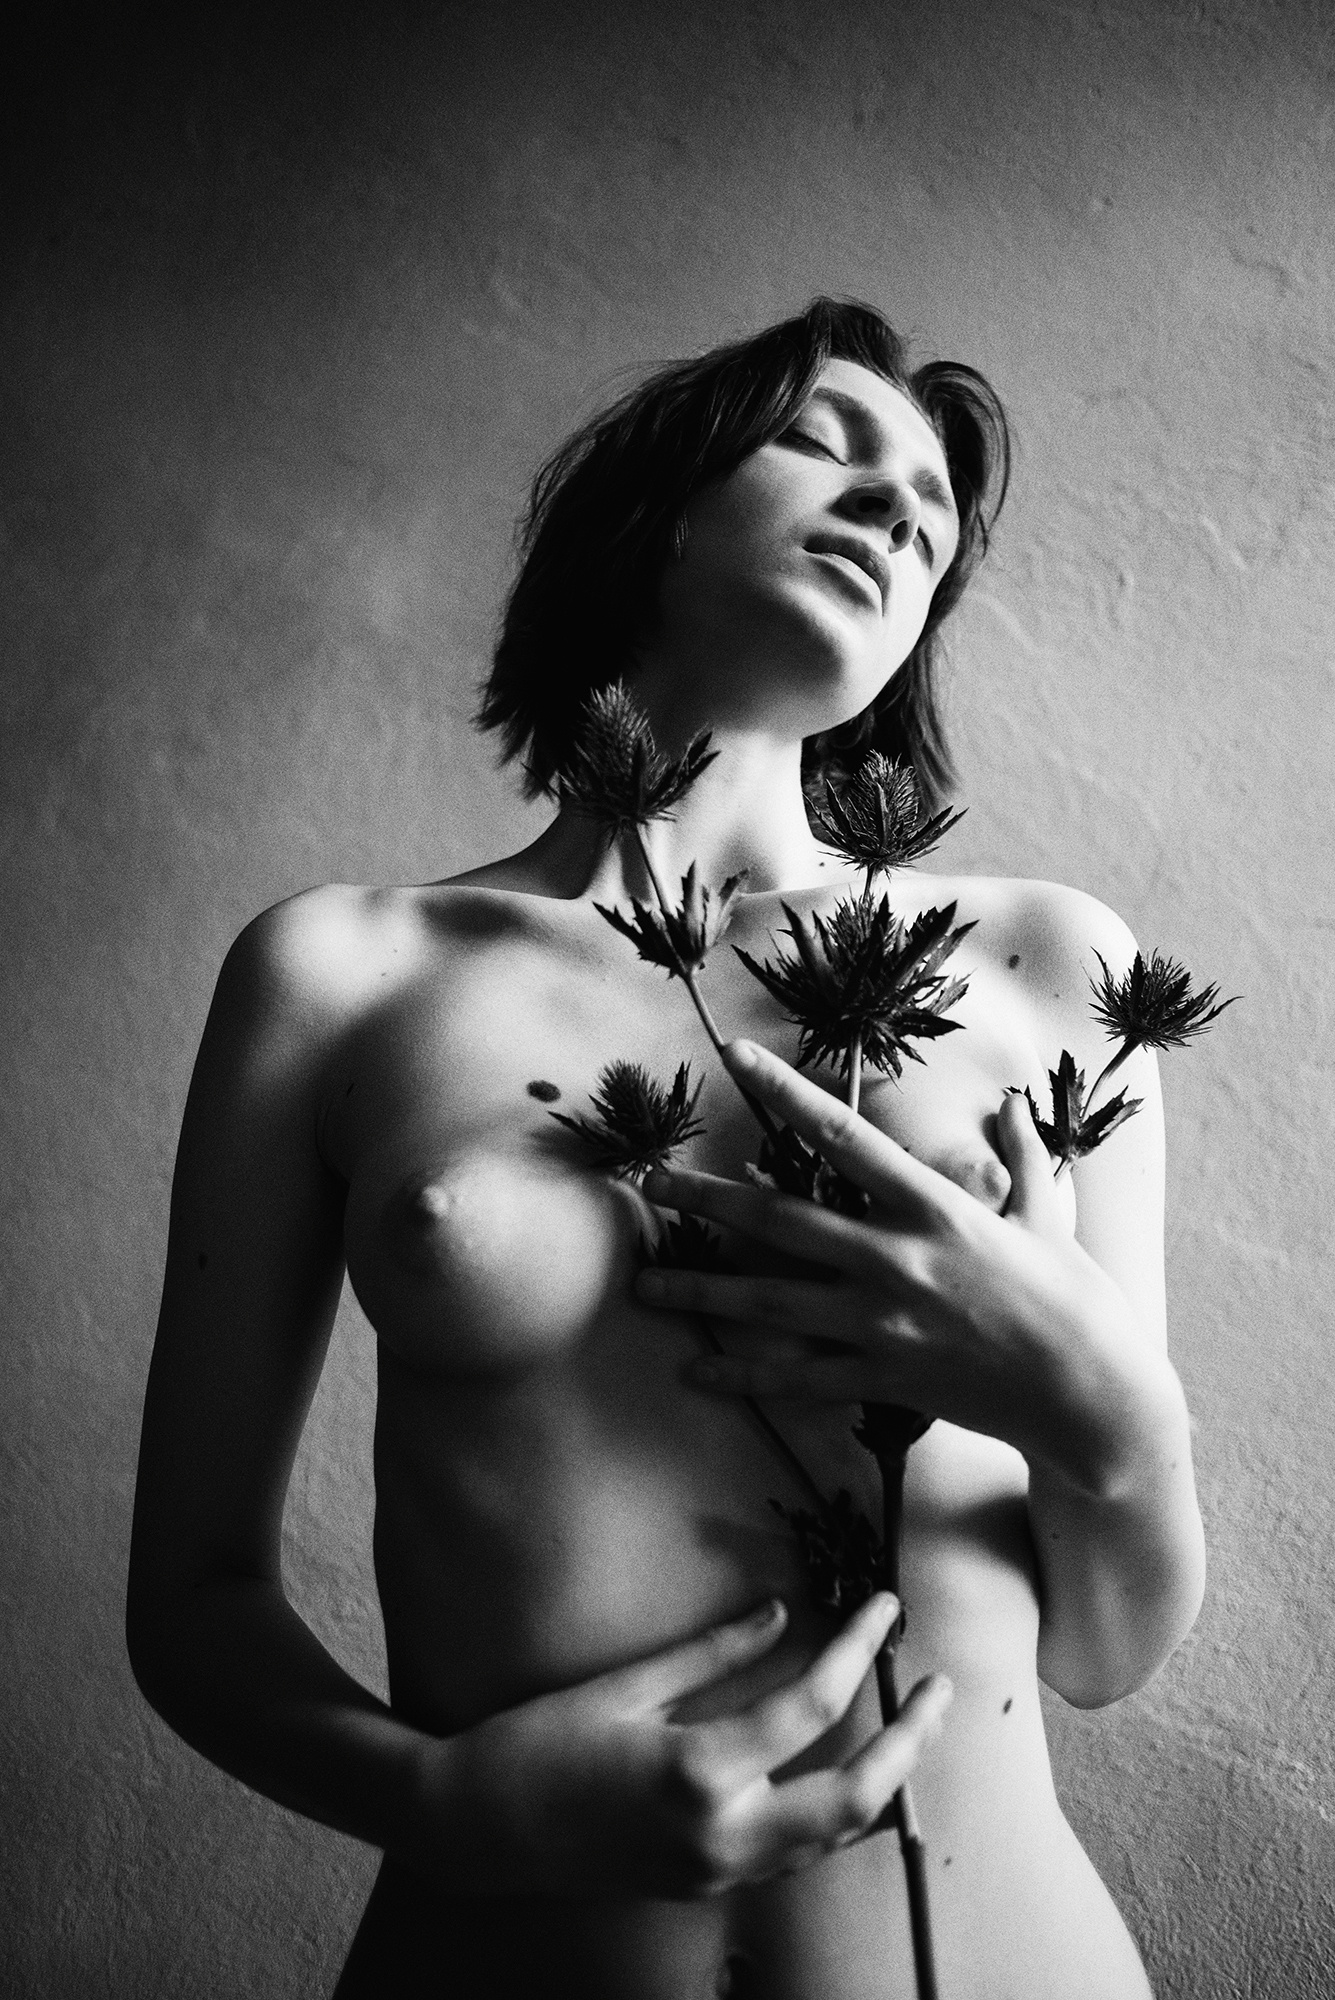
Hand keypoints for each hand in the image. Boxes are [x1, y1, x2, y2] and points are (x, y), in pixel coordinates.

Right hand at [404, 1594, 951, 1897]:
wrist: (473, 1829)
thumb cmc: (537, 1743)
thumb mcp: (625, 1685)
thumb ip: (713, 1654)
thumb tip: (784, 1613)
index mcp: (698, 1774)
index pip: (810, 1708)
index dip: (857, 1649)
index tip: (885, 1606)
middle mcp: (721, 1836)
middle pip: (854, 1798)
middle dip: (910, 1742)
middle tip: (940, 1688)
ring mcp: (715, 1872)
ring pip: (833, 1838)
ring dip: (884, 1781)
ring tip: (912, 1726)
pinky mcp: (704, 1883)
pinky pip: (794, 1852)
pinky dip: (834, 1812)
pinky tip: (846, 1771)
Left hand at [636, 1039, 1164, 1493]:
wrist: (1095, 1400)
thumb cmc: (1078, 1301)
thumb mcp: (1047, 1215)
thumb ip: (1018, 1156)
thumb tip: (1008, 1102)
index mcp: (936, 1209)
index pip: (845, 1135)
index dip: (786, 1092)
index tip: (736, 1059)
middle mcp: (898, 1261)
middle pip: (781, 1220)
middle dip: (707, 1200)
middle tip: (647, 1182)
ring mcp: (884, 1325)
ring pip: (772, 1303)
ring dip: (702, 1293)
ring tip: (644, 1286)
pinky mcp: (884, 1380)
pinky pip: (800, 1378)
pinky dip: (746, 1376)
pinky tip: (698, 1372)